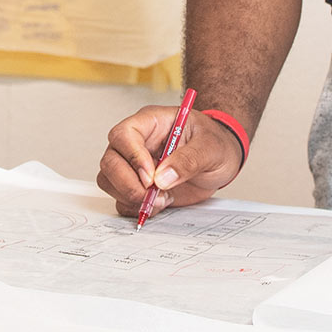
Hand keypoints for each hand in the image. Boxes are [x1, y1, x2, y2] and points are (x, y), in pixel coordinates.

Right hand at [96, 105, 244, 218]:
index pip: (124, 134)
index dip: (132, 156)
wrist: (222, 160)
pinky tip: (161, 203)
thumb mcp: (211, 146)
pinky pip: (121, 200)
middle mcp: (137, 144)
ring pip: (109, 181)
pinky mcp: (138, 186)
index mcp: (151, 123)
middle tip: (154, 193)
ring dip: (131, 197)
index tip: (150, 176)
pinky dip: (136, 208)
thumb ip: (188, 160)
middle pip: (110, 161)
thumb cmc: (215, 143)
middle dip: (128, 183)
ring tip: (163, 198)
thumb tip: (163, 178)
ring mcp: (134, 166)